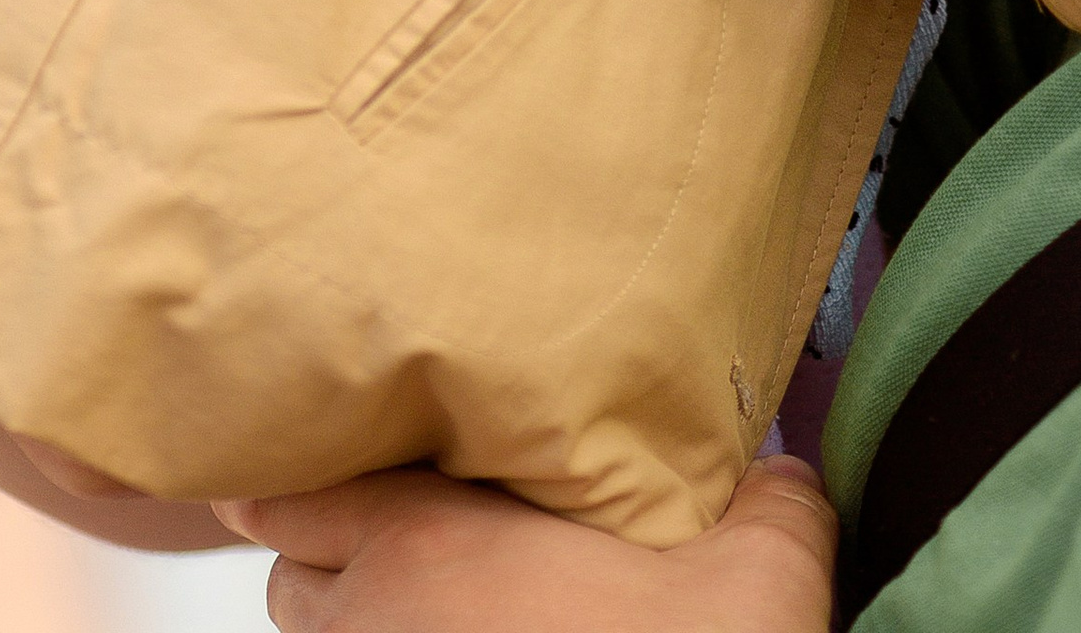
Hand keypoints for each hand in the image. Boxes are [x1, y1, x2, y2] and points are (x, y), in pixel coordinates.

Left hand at [215, 459, 837, 632]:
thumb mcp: (759, 562)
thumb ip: (767, 495)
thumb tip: (785, 472)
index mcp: (435, 542)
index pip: (308, 492)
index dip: (308, 477)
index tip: (320, 462)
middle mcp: (379, 622)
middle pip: (295, 575)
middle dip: (331, 555)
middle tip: (395, 541)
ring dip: (352, 623)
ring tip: (426, 611)